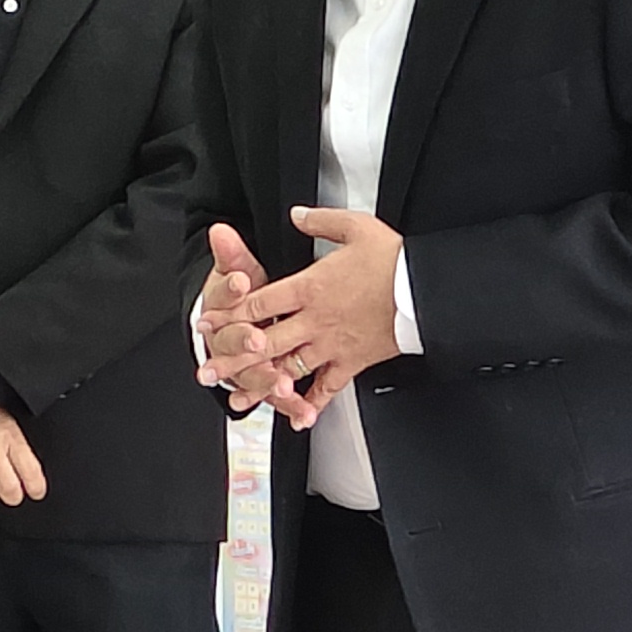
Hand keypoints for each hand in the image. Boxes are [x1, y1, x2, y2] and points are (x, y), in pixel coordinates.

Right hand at [195, 224, 295, 418]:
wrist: (223, 332)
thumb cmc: (236, 301)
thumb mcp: (234, 271)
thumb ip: (230, 254)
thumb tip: (219, 231)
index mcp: (224, 310)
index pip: (223, 298)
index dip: (230, 291)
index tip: (240, 282)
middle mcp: (232, 341)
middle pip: (233, 342)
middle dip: (244, 342)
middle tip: (257, 339)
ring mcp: (249, 365)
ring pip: (255, 375)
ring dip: (267, 380)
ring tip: (282, 385)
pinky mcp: (268, 382)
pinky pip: (278, 396)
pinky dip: (292, 405)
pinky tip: (304, 412)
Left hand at [228, 207, 406, 428]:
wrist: (424, 292)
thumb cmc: (393, 260)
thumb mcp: (355, 227)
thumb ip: (319, 220)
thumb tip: (296, 214)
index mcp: (309, 286)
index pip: (259, 303)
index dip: (229, 314)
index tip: (207, 323)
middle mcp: (314, 320)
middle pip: (264, 342)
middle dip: (232, 359)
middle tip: (207, 370)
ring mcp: (331, 345)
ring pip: (288, 369)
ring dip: (261, 385)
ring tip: (237, 398)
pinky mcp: (351, 362)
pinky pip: (328, 387)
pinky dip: (313, 403)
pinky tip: (299, 416)